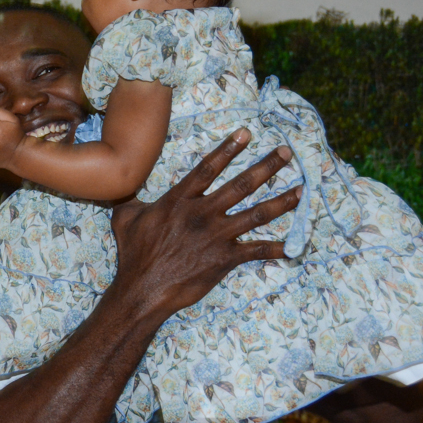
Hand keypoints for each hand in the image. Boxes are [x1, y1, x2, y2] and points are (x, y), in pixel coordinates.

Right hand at [109, 129, 300, 322]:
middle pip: (241, 185)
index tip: (247, 133)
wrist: (143, 289)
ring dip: (282, 201)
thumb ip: (130, 198)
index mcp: (179, 200)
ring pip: (257, 214)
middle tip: (287, 152)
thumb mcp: (124, 218)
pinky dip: (276, 249)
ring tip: (302, 189)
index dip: (228, 149)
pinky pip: (256, 251)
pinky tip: (294, 246)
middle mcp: (203, 213)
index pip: (208, 168)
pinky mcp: (225, 259)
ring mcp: (217, 236)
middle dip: (267, 167)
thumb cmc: (133, 254)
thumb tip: (121, 184)